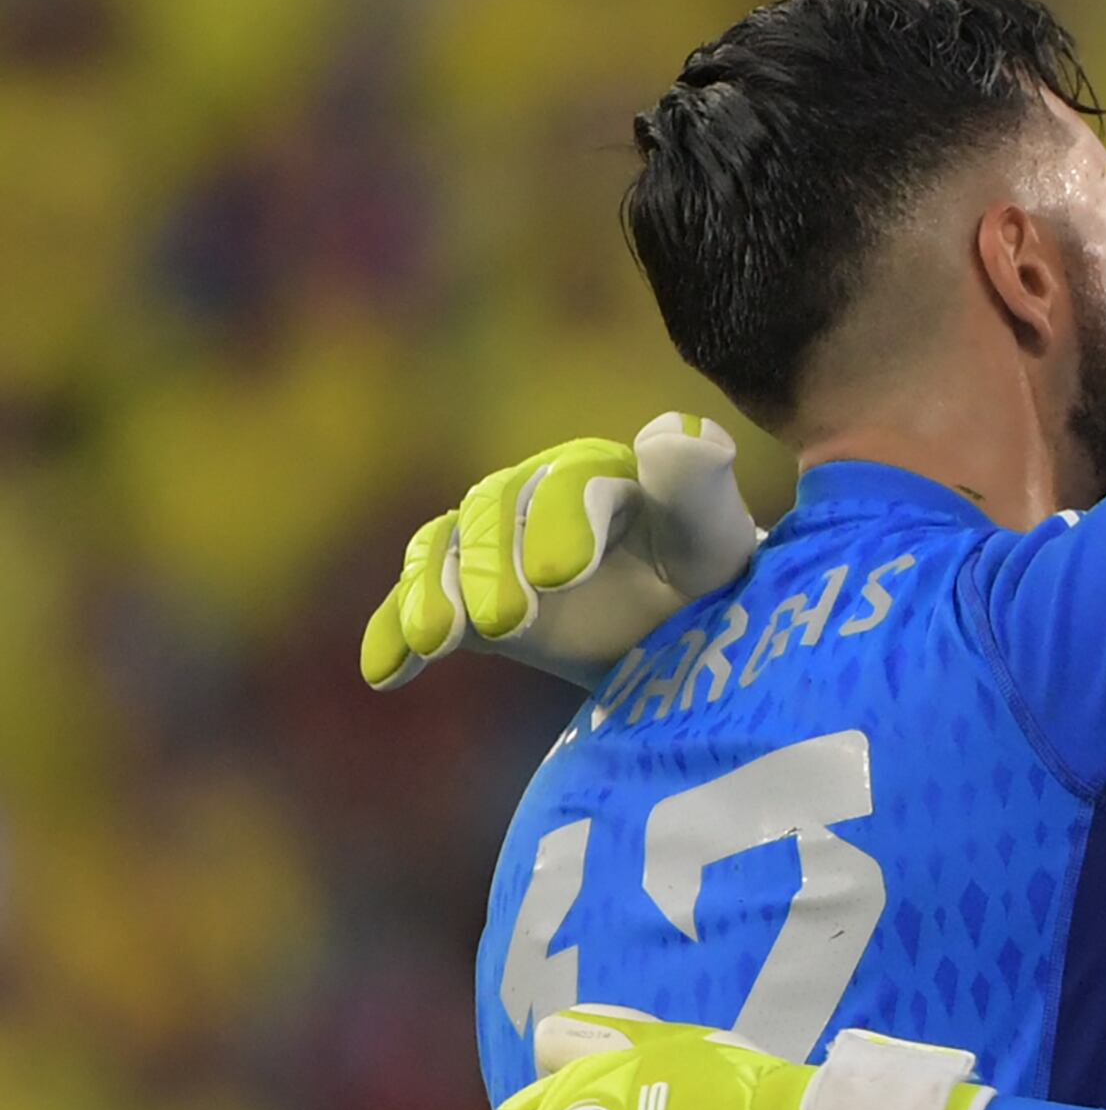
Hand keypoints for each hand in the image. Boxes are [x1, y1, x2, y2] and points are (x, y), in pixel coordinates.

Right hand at [361, 412, 759, 691]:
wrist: (677, 629)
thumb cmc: (706, 578)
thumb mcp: (716, 539)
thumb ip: (699, 487)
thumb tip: (673, 436)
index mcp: (601, 471)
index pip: (574, 484)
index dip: (565, 522)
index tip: (564, 574)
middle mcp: (535, 496)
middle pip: (496, 517)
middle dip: (494, 566)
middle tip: (505, 621)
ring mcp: (494, 546)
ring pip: (444, 553)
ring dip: (432, 594)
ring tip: (435, 641)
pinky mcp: (464, 598)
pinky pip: (418, 606)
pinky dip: (395, 634)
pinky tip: (385, 673)